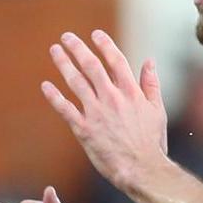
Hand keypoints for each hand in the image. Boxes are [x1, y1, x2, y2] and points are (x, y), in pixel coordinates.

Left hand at [42, 30, 167, 191]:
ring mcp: (97, 113)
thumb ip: (151, 84)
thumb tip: (149, 61)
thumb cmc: (151, 142)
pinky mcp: (84, 130)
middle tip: (66, 37)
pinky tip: (45, 85)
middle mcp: (112, 98)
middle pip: (92, 67)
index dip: (105, 45)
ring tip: (55, 51)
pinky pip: (66, 109)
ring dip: (64, 65)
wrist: (141, 168)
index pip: (116, 61)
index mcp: (131, 92)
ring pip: (77, 83)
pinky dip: (54, 96)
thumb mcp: (156, 109)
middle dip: (78, 49)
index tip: (94, 34)